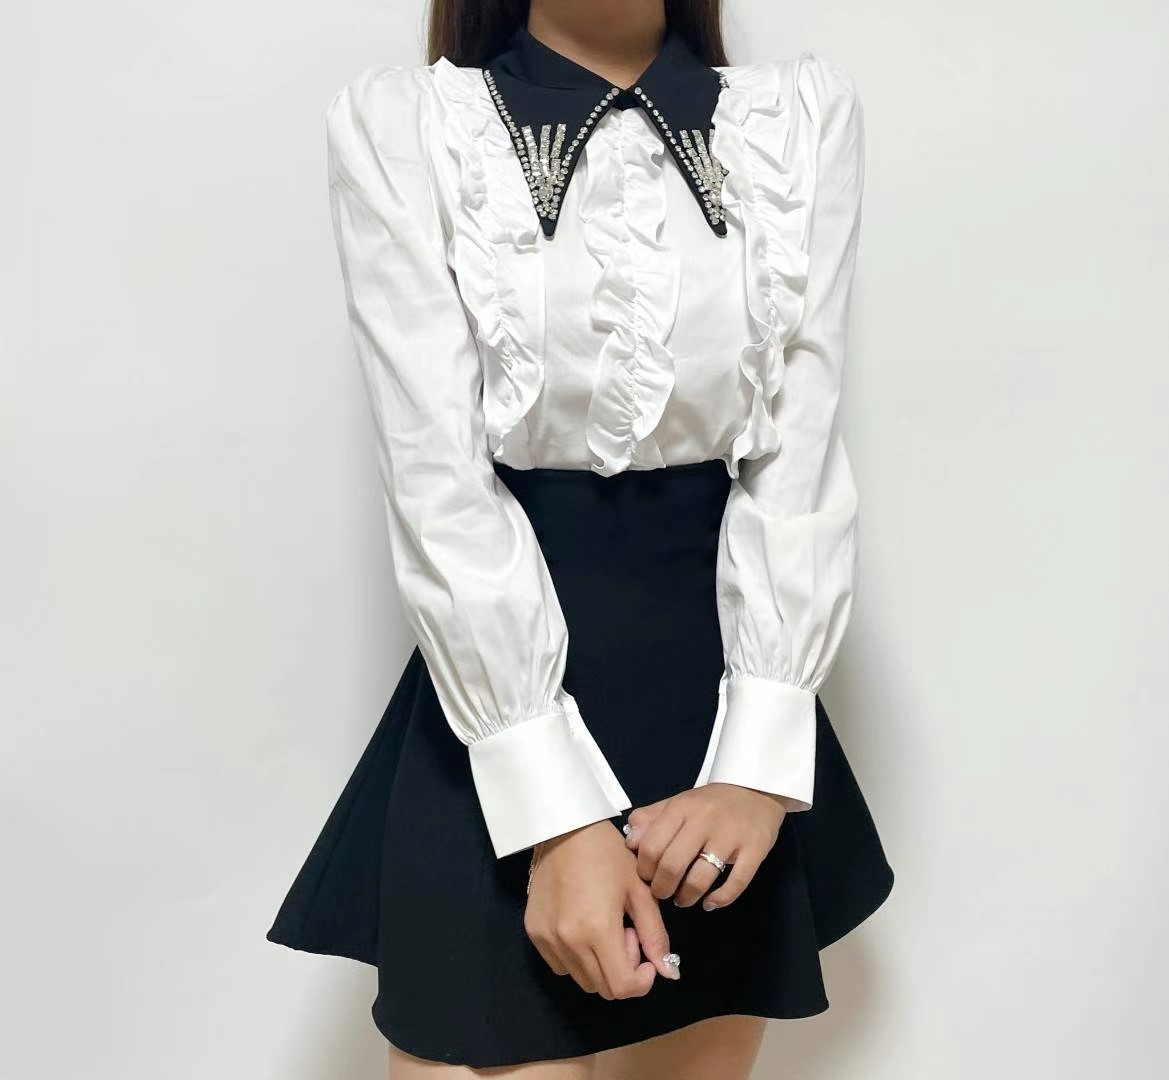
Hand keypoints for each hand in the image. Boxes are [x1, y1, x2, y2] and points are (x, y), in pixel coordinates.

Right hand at [523, 820, 680, 997]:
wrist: (564, 829)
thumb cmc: (608, 854)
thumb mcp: (639, 891)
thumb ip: (655, 935)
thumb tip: (669, 973)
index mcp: (598, 930)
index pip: (622, 988)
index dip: (641, 981)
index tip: (646, 955)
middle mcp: (568, 941)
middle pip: (603, 989)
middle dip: (623, 970)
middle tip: (626, 933)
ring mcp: (547, 939)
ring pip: (582, 979)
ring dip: (600, 966)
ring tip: (605, 928)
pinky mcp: (533, 932)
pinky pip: (561, 965)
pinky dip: (578, 958)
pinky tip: (584, 927)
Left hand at [624, 783, 787, 909]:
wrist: (755, 789)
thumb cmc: (710, 803)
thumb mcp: (677, 803)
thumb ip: (650, 820)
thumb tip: (630, 843)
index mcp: (682, 808)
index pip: (651, 846)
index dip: (644, 870)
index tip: (647, 877)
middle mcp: (705, 820)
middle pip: (672, 865)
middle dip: (662, 888)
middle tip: (663, 892)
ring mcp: (731, 835)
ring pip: (701, 878)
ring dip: (686, 897)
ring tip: (683, 899)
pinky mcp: (755, 849)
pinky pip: (736, 882)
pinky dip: (719, 899)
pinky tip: (709, 903)